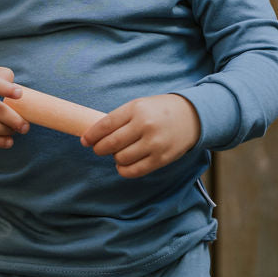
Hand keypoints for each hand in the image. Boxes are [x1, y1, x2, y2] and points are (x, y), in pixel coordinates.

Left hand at [80, 93, 199, 177]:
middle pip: (111, 144)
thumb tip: (94, 136)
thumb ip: (120, 119)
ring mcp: (154, 143)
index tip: (85, 140)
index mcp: (136, 108)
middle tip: (99, 149)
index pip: (105, 124)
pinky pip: (134, 171)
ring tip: (119, 153)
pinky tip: (124, 164)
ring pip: (121, 158)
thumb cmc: (160, 111)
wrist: (192, 116)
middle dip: (99, 149)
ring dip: (115, 158)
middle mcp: (145, 125)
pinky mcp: (161, 158)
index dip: (91, 135)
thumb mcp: (139, 105)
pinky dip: (124, 170)